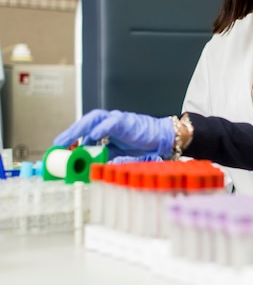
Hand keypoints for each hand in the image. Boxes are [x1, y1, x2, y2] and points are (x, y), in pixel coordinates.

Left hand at [53, 109, 174, 158]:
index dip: (71, 139)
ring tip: (69, 139)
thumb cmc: (142, 144)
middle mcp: (109, 122)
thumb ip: (104, 156)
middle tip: (58, 144)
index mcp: (106, 129)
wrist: (161, 138)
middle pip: (85, 123)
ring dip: (80, 128)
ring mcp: (117, 121)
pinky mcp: (127, 122)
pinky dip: (102, 128)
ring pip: (94, 119)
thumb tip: (89, 166)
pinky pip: (112, 123)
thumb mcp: (118, 153)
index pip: (84, 131)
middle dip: (71, 132)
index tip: (59, 149)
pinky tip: (93, 134)